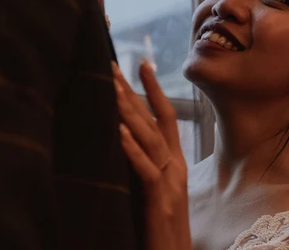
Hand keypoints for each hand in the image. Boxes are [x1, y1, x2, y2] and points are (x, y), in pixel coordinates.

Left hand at [112, 60, 191, 249]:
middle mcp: (176, 166)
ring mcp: (170, 182)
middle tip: (114, 67)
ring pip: (151, 139)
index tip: (142, 64)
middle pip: (156, 121)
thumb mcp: (155, 187)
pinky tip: (118, 131)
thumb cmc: (162, 223)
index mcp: (175, 162)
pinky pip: (146, 170)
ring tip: (112, 88)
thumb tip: (123, 137)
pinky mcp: (160, 201)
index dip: (155, 90)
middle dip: (135, 92)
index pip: (166, 117)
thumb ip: (145, 163)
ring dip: (131, 113)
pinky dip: (132, 149)